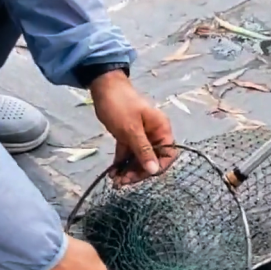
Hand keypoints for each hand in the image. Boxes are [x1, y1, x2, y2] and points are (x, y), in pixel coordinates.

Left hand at [90, 70, 176, 185]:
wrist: (103, 87)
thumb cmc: (120, 105)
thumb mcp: (132, 129)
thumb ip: (143, 150)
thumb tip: (154, 171)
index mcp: (161, 130)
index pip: (167, 154)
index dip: (157, 167)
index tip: (143, 176)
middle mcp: (154, 134)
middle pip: (152, 159)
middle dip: (138, 172)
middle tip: (122, 182)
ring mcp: (141, 136)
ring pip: (138, 159)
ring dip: (128, 171)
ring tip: (115, 181)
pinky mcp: (128, 137)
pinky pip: (128, 154)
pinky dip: (121, 163)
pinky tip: (112, 173)